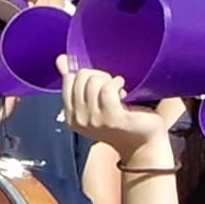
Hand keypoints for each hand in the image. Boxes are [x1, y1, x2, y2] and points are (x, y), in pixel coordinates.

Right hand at [61, 65, 181, 169]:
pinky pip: (108, 89)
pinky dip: (117, 83)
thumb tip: (61, 59)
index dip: (86, 75)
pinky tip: (123, 89)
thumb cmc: (120, 120)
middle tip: (111, 87)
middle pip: (81, 77)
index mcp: (71, 116)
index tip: (100, 84)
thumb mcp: (94, 101)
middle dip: (98, 75)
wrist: (143, 144)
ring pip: (93, 82)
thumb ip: (75, 82)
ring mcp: (95, 121)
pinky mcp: (112, 119)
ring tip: (119, 90)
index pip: (68, 79)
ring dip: (109, 80)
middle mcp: (79, 120)